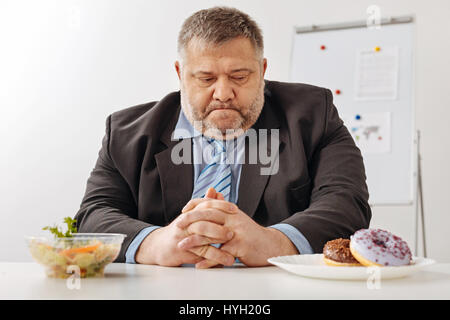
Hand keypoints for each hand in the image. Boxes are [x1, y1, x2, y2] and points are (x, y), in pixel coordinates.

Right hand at [135, 188, 234, 266]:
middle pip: (204, 219)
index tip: (235, 209)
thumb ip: (204, 204)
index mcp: (191, 212)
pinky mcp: (184, 250)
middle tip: (234, 228)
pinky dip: (215, 256)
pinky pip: (202, 252)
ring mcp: (184, 236)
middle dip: (220, 223)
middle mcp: (186, 222)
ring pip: (202, 236)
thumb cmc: (179, 230)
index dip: (221, 206)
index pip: (206, 205)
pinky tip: (227, 258)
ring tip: (232, 242)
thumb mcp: (191, 215)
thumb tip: (214, 191)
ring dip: (218, 239)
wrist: (159, 245)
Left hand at [177, 194, 298, 267]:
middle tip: (178, 225)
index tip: (183, 210)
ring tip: (182, 245)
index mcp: (232, 211)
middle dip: (190, 219)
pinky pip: (220, 253)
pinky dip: (208, 260)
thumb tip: (213, 193)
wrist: (271, 246)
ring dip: (194, 241)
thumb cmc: (252, 234)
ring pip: (211, 234)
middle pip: (208, 215)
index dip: (195, 205)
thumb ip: (224, 207)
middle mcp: (234, 218)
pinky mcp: (240, 246)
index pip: (210, 203)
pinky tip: (198, 263)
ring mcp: (237, 232)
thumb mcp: (238, 218)